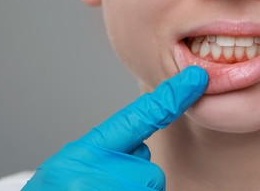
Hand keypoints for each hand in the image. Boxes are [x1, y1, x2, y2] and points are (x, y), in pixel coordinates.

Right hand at [22, 66, 207, 190]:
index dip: (171, 97)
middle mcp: (98, 168)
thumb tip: (143, 150)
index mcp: (88, 149)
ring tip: (105, 189)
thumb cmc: (63, 188)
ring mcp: (111, 186)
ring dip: (134, 188)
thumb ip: (112, 147)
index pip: (139, 117)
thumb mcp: (79, 161)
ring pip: (150, 183)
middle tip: (105, 183)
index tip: (195, 79)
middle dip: (135, 174)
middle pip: (148, 165)